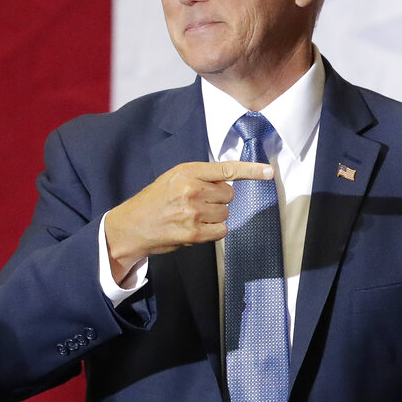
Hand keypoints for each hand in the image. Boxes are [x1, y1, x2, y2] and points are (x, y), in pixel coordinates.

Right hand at [104, 161, 273, 283]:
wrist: (132, 226)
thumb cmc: (156, 200)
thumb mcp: (174, 178)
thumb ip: (201, 176)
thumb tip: (230, 180)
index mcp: (188, 172)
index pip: (227, 169)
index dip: (251, 170)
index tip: (270, 172)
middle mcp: (192, 189)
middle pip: (229, 194)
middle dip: (218, 199)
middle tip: (196, 203)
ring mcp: (194, 212)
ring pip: (226, 212)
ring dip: (214, 216)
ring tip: (191, 216)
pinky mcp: (196, 232)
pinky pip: (222, 230)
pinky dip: (213, 231)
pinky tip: (195, 228)